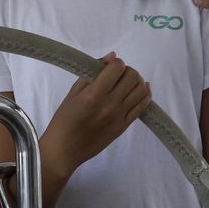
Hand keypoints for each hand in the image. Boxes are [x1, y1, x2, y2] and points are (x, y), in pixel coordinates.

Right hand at [49, 53, 150, 169]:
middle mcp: (109, 105)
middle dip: (127, 70)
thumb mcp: (72, 94)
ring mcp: (119, 117)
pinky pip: (143, 106)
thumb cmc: (63, 121)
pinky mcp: (124, 126)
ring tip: (126, 83)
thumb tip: (111, 57)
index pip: (116, 68)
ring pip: (141, 90)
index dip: (115, 63)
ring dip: (136, 81)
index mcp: (93, 95)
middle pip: (132, 77)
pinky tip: (139, 90)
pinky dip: (145, 94)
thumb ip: (91, 74)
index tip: (108, 66)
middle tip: (117, 74)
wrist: (64, 150)